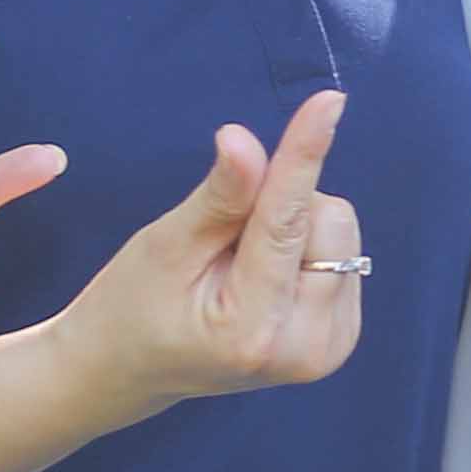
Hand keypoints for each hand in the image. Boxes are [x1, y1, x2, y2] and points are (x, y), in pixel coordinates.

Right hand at [52, 89, 365, 422]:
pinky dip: (303, 249)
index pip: (287, 221)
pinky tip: (263, 277)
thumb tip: (245, 140)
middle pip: (327, 218)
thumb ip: (219, 196)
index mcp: (252, 328)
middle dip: (281, 203)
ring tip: (239, 263)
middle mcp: (304, 347)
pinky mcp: (341, 338)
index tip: (329, 101)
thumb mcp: (165, 245)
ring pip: (340, 231)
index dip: (303, 153)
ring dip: (293, 227)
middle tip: (224, 238)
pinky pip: (342, 253)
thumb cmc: (132, 305)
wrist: (127, 371)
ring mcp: (329, 348)